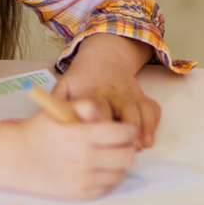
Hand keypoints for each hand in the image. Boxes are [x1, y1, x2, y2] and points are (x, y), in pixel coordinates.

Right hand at [7, 105, 137, 199]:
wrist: (12, 158)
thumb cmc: (37, 131)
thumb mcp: (59, 108)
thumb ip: (87, 106)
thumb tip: (108, 117)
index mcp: (80, 136)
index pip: (123, 135)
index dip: (127, 130)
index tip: (123, 129)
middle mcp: (83, 160)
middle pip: (127, 156)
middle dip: (126, 148)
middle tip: (117, 144)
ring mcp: (81, 180)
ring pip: (120, 173)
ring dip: (117, 164)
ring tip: (106, 156)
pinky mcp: (78, 194)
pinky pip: (106, 187)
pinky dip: (106, 178)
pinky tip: (95, 168)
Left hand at [56, 33, 159, 148]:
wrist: (104, 56)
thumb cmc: (82, 78)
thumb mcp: (65, 86)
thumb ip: (58, 104)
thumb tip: (49, 124)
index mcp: (94, 91)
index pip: (98, 105)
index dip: (101, 120)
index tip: (101, 136)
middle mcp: (114, 92)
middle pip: (126, 107)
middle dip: (129, 128)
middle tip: (128, 148)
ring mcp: (130, 93)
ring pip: (142, 108)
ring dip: (145, 128)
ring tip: (142, 146)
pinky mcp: (141, 95)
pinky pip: (152, 107)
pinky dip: (154, 122)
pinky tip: (149, 138)